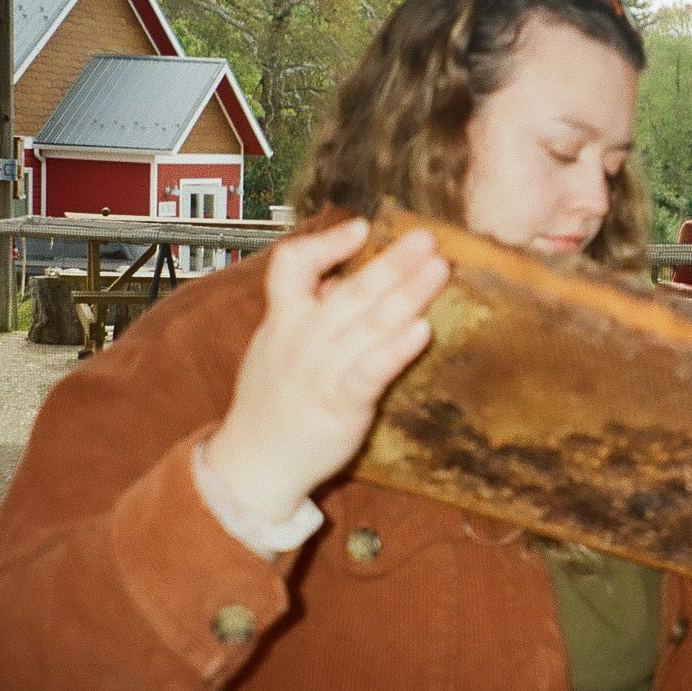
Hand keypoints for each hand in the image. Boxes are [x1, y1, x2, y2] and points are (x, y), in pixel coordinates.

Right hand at [204, 219, 449, 523]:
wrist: (253, 463)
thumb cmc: (273, 399)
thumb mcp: (277, 345)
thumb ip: (306, 309)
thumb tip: (340, 278)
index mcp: (282, 319)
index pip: (291, 267)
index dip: (325, 244)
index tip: (360, 226)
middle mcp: (301, 339)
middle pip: (350, 292)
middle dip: (392, 262)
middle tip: (427, 237)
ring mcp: (322, 371)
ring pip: (369, 326)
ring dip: (407, 295)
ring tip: (438, 270)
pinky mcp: (341, 406)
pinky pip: (372, 371)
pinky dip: (397, 349)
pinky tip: (423, 330)